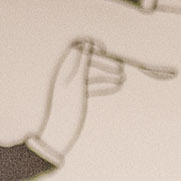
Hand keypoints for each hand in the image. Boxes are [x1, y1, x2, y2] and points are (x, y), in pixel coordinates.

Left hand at [25, 39, 121, 163]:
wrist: (58, 136)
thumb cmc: (67, 113)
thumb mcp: (76, 87)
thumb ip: (82, 64)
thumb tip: (87, 44)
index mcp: (64, 70)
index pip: (77, 47)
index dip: (91, 46)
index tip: (105, 51)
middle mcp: (67, 75)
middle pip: (87, 60)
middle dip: (105, 62)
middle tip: (121, 68)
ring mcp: (72, 85)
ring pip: (91, 73)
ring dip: (107, 75)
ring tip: (123, 79)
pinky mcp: (76, 96)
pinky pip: (91, 86)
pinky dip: (103, 86)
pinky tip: (116, 87)